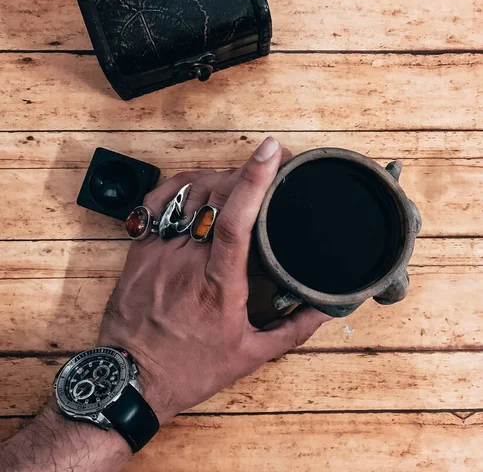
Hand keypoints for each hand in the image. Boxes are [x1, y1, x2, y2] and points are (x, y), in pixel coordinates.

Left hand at [98, 137, 330, 421]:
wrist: (129, 380)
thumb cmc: (189, 368)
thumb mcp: (249, 355)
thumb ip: (292, 330)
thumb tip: (325, 308)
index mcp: (218, 285)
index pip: (238, 220)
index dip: (255, 180)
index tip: (272, 152)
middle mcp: (186, 263)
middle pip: (214, 197)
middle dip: (242, 173)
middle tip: (264, 170)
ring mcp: (158, 254)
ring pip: (186, 195)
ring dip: (214, 178)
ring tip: (233, 180)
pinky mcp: (138, 252)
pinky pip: (154, 204)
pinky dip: (176, 186)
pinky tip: (192, 184)